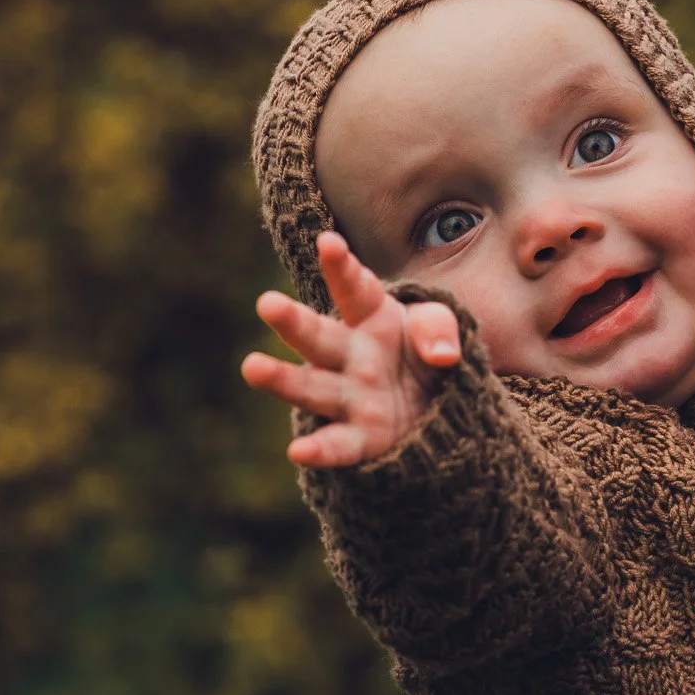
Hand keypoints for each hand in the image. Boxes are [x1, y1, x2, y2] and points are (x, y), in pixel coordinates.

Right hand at [241, 229, 462, 466]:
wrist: (441, 408)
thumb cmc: (427, 355)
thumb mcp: (438, 330)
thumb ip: (438, 330)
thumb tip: (442, 356)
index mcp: (370, 318)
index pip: (355, 290)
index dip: (342, 267)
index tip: (329, 242)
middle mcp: (351, 356)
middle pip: (319, 337)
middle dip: (294, 322)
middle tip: (267, 303)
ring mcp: (351, 397)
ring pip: (313, 388)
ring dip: (284, 380)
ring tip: (252, 367)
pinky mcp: (361, 438)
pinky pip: (338, 445)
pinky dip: (320, 450)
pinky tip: (298, 452)